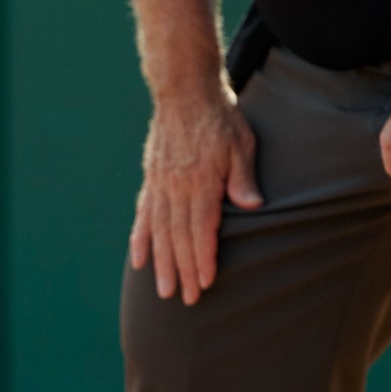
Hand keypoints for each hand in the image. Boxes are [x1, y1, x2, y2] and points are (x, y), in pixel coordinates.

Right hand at [129, 88, 262, 305]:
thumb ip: (242, 177)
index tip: (204, 282)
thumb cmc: (220, 117)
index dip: (203, 257)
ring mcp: (160, 186)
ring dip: (161, 263)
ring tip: (161, 290)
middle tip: (185, 299)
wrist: (185, 92)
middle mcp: (176, 188)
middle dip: (182, 270)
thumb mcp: (241, 143)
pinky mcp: (151, 181)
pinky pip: (143, 216)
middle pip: (178, 237)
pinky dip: (140, 240)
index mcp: (200, 181)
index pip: (202, 228)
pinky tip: (139, 260)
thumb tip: (251, 205)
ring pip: (159, 232)